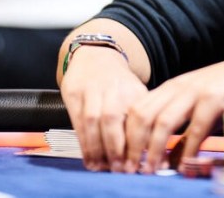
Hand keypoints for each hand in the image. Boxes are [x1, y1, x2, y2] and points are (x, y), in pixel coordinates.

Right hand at [59, 47, 148, 172]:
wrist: (95, 54)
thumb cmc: (118, 83)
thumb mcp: (136, 93)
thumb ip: (141, 119)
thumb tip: (149, 151)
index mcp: (135, 90)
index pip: (138, 118)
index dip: (137, 142)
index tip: (137, 163)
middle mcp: (114, 88)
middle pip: (113, 118)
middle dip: (115, 147)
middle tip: (118, 169)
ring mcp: (92, 89)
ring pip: (92, 120)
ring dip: (96, 147)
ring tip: (100, 167)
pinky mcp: (74, 92)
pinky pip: (76, 120)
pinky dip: (82, 141)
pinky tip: (87, 156)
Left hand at [124, 48, 223, 173]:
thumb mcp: (202, 108)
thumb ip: (183, 131)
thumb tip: (167, 161)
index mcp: (173, 87)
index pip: (136, 109)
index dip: (124, 136)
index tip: (121, 160)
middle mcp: (180, 87)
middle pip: (142, 115)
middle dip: (132, 145)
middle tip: (128, 169)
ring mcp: (197, 92)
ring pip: (162, 122)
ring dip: (152, 150)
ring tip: (149, 170)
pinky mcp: (216, 100)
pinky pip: (194, 129)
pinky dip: (186, 151)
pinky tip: (183, 166)